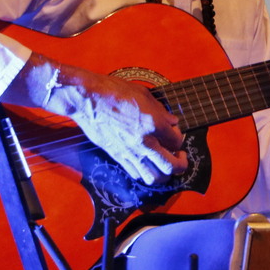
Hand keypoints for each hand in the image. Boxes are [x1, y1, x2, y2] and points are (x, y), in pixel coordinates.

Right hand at [10, 55, 188, 185]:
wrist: (88, 99)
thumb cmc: (115, 91)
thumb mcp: (144, 94)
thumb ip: (162, 111)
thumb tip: (173, 122)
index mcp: (154, 124)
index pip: (178, 141)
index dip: (180, 138)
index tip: (176, 132)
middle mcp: (145, 142)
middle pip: (172, 167)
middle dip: (181, 164)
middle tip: (180, 156)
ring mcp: (130, 152)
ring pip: (154, 178)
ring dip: (164, 174)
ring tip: (164, 164)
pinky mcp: (117, 156)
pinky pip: (136, 174)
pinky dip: (146, 173)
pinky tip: (147, 163)